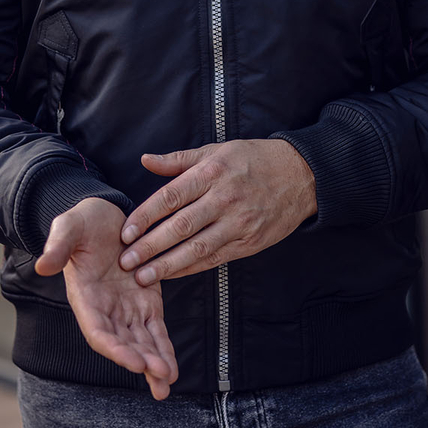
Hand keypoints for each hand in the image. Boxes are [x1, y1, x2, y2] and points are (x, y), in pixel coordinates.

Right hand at [35, 197, 177, 399]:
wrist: (104, 214)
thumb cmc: (83, 221)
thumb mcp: (68, 226)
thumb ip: (58, 246)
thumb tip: (43, 265)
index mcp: (85, 297)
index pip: (99, 331)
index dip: (115, 348)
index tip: (133, 361)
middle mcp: (105, 310)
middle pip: (123, 344)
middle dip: (141, 362)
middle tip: (160, 375)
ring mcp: (127, 309)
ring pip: (141, 343)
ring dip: (154, 364)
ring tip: (167, 383)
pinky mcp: (146, 302)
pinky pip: (155, 330)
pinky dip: (164, 349)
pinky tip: (173, 369)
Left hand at [118, 139, 316, 285]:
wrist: (302, 175)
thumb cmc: (254, 159)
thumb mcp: (217, 150)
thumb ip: (178, 160)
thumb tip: (145, 160)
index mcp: (211, 173)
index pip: (171, 197)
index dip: (145, 216)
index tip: (125, 233)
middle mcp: (224, 198)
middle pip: (180, 226)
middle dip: (150, 246)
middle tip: (125, 262)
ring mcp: (238, 223)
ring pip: (197, 248)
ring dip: (167, 265)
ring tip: (143, 276)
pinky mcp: (250, 242)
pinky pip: (215, 258)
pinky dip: (191, 268)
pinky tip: (172, 274)